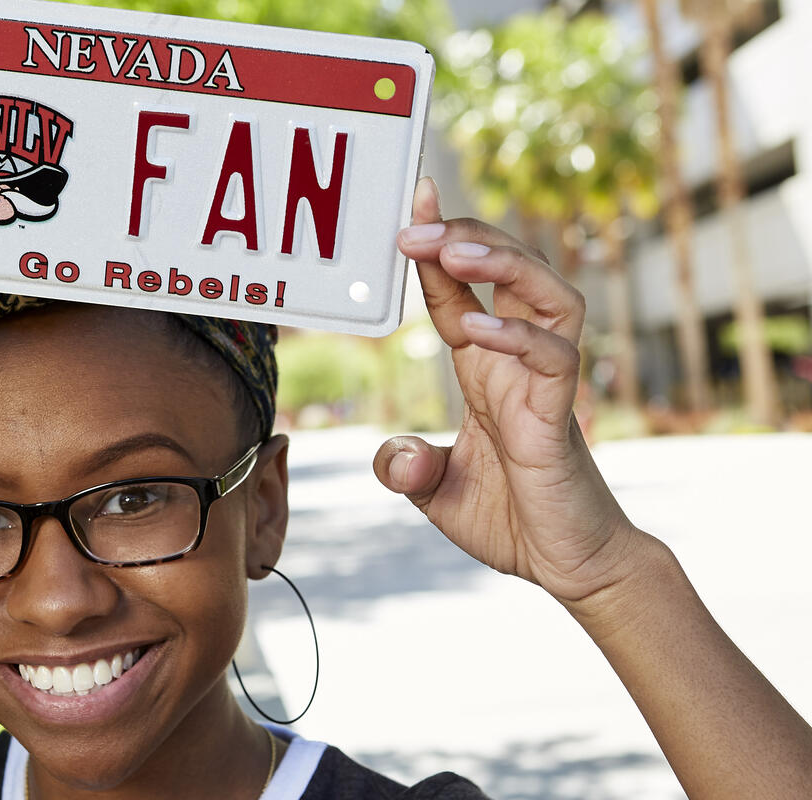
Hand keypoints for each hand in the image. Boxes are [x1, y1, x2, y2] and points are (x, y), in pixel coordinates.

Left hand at [373, 178, 640, 602]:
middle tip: (417, 221)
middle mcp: (516, 364)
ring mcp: (544, 385)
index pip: (458, 292)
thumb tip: (396, 459)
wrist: (569, 567)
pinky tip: (476, 331)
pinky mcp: (561, 416)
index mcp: (483, 369)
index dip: (435, 252)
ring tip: (454, 250)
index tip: (408, 208)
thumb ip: (408, 468)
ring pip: (546, 296)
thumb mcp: (436, 491)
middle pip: (506, 274)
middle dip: (464, 238)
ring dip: (503, 265)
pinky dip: (517, 338)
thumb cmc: (513, 519)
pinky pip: (553, 359)